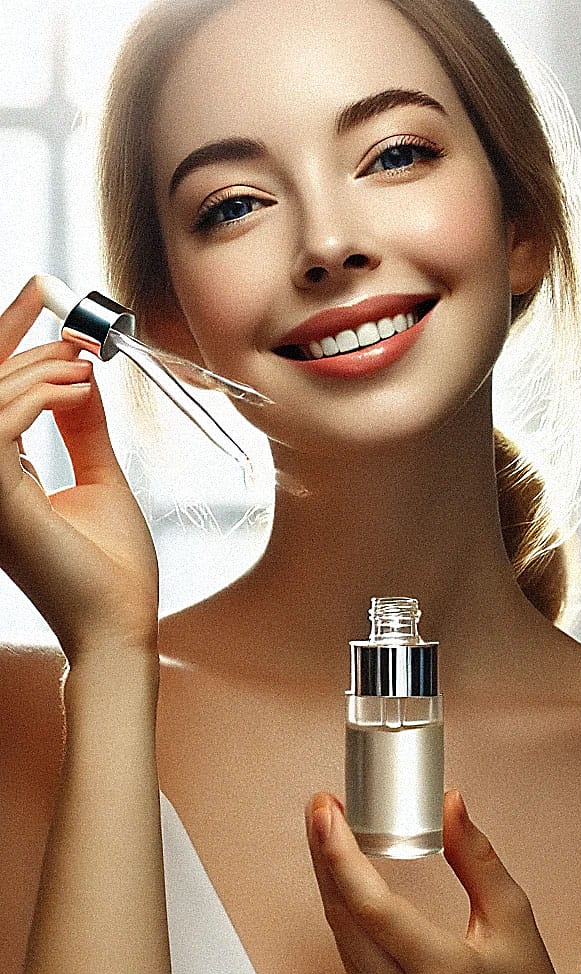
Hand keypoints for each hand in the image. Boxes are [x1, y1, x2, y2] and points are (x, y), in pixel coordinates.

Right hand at [0, 277, 157, 660]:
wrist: (122, 622)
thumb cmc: (112, 566)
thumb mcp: (101, 478)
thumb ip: (83, 429)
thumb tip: (82, 379)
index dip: (8, 341)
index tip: (41, 298)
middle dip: (17, 342)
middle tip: (74, 329)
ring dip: (34, 368)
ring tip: (84, 363)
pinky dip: (34, 397)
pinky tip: (76, 388)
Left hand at [306, 790, 572, 973]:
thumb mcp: (514, 922)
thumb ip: (477, 859)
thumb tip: (449, 805)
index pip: (372, 907)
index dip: (340, 854)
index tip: (328, 812)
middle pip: (343, 919)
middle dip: (325, 856)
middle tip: (322, 809)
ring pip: (340, 942)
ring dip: (330, 884)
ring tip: (329, 836)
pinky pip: (349, 965)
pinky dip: (345, 919)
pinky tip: (345, 886)